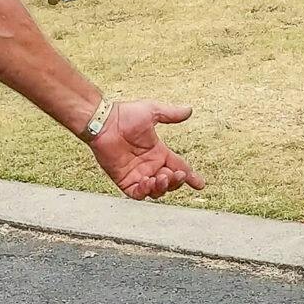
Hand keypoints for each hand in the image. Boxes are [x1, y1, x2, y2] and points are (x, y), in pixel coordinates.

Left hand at [90, 99, 204, 199]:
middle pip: (170, 182)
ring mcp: (137, 174)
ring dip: (163, 187)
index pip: (178, 166)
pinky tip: (148, 181)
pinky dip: (145, 191)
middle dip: (177, 181)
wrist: (103, 121)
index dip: (190, 176)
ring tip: (162, 177)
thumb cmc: (124, 114)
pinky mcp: (123, 180)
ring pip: (156, 190)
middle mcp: (149, 165)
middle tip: (176, 174)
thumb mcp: (152, 111)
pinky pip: (138, 193)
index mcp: (158, 152)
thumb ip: (171, 114)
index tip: (200, 184)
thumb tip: (189, 110)